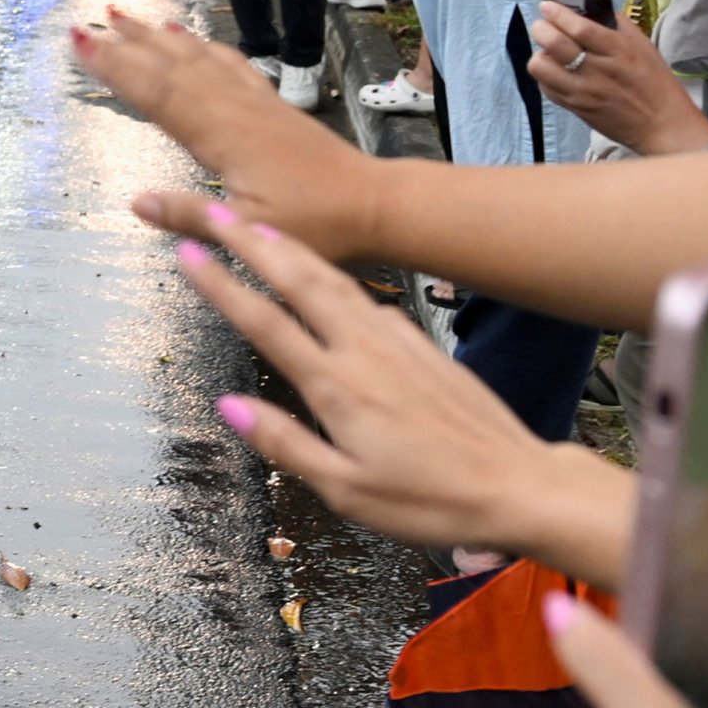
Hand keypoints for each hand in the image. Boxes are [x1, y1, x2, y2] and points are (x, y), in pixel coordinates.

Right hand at [74, 7, 405, 261]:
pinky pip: (231, 64)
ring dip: (160, 37)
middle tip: (89, 21)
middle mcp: (234, 109)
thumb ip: (190, 214)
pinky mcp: (272, 105)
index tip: (82, 43)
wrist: (372, 204)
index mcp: (221, 136)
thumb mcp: (248, 229)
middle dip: (127, 44)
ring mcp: (254, 102)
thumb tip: (135, 202)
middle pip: (172, 67)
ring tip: (129, 16)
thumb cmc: (315, 225)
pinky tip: (192, 37)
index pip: (157, 94)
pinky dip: (205, 46)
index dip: (115, 68)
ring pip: (199, 59)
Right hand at [148, 196, 604, 555]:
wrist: (520, 484)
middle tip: (215, 208)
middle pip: (298, 280)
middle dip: (250, 240)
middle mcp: (365, 351)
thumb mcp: (347, 492)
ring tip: (260, 226)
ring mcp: (397, 341)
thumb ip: (285, 443)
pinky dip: (336, 276)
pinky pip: (368, 298)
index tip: (187, 251)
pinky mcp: (422, 344)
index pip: (265, 324)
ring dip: (293, 249)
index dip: (221, 285)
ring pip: (335, 280)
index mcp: (339, 388)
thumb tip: (229, 406)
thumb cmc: (433, 500)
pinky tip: (329, 277)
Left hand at [529, 1, 707, 156]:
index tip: (546, 6)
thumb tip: (592, 9)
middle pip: (554, 44)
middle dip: (541, 28)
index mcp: (618, 51)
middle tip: (544, 26)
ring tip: (550, 53)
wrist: (661, 126)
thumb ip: (617, 25)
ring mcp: (582, 92)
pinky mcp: (575, 108)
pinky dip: (545, 76)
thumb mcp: (644, 46)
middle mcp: (597, 71)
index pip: (580, 28)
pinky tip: (557, 72)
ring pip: (541, 67)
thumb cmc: (656, 82)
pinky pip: (545, 88)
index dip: (558, 14)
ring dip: (541, 54)